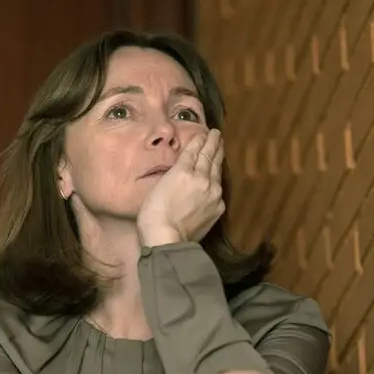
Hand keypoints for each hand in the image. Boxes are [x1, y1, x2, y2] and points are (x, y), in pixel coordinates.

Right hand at [136, 128, 225, 246]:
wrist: (168, 240)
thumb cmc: (153, 215)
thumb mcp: (157, 187)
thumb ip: (172, 175)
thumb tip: (182, 169)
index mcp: (184, 171)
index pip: (194, 150)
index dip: (199, 140)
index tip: (204, 133)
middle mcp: (202, 178)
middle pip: (209, 156)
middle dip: (213, 143)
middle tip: (216, 134)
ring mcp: (213, 193)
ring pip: (217, 170)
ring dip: (219, 156)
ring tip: (220, 147)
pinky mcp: (218, 207)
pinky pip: (219, 187)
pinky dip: (218, 177)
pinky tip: (218, 175)